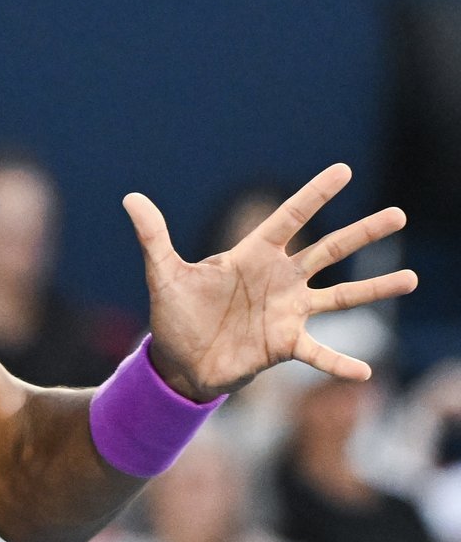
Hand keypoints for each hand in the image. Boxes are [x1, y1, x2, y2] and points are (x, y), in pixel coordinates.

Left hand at [123, 163, 416, 400]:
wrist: (179, 360)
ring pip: (341, 295)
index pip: (289, 218)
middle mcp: (278, 280)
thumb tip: (130, 197)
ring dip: (374, 288)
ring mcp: (288, 312)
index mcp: (252, 256)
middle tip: (399, 214)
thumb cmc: (175, 313)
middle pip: (328, 249)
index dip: (314, 195)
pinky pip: (320, 353)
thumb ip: (153, 236)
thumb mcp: (164, 272)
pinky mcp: (286, 345)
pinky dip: (340, 363)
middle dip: (361, 232)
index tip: (343, 171)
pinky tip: (365, 371)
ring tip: (410, 277)